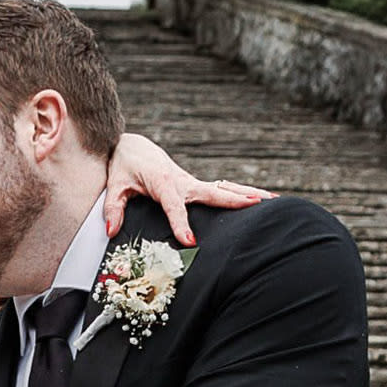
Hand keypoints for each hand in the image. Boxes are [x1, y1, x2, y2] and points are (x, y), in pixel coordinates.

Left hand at [102, 132, 270, 245]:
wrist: (134, 146)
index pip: (174, 205)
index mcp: (163, 181)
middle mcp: (183, 181)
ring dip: (248, 194)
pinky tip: (260, 202)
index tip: (190, 241)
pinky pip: (221, 191)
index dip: (181, 222)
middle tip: (256, 206)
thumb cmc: (124, 165)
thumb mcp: (114, 185)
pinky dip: (241, 195)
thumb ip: (113, 208)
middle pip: (212, 193)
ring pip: (224, 189)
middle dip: (234, 200)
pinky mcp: (196, 186)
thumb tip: (112, 231)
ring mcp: (192, 183)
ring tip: (274, 201)